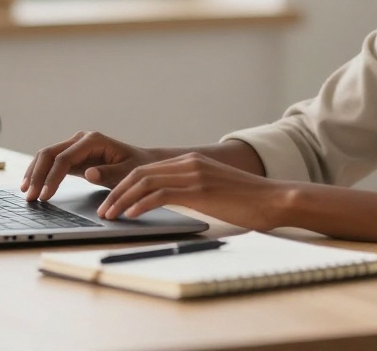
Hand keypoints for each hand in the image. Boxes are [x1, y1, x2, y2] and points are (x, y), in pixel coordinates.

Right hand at [21, 131, 159, 201]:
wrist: (141, 163)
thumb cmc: (136, 169)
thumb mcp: (127, 173)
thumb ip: (109, 173)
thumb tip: (88, 173)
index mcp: (93, 140)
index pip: (65, 158)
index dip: (52, 177)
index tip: (45, 195)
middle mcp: (80, 139)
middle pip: (50, 153)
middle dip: (37, 175)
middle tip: (30, 197)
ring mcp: (74, 145)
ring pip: (46, 155)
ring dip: (34, 173)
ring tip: (26, 193)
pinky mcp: (71, 155)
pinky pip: (50, 161)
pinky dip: (39, 172)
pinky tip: (30, 185)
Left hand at [98, 152, 290, 231]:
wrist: (273, 199)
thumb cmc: (247, 202)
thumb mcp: (213, 191)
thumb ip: (191, 191)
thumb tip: (168, 203)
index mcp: (191, 161)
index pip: (148, 171)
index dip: (125, 186)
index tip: (111, 201)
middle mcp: (189, 163)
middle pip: (141, 174)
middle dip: (117, 192)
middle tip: (103, 210)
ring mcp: (194, 174)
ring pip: (145, 183)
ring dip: (122, 200)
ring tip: (110, 215)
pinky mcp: (199, 189)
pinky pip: (160, 195)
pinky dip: (141, 205)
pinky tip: (131, 215)